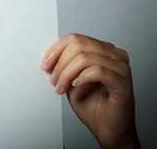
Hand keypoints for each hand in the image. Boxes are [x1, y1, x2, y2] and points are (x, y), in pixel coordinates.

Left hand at [42, 34, 138, 148]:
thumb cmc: (93, 106)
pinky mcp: (123, 83)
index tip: (45, 64)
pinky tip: (76, 85)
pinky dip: (82, 77)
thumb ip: (64, 66)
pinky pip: (98, 71)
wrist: (108, 129)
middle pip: (79, 45)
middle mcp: (114, 56)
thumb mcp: (71, 80)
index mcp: (102, 51)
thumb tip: (48, 57)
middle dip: (60, 63)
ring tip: (61, 87)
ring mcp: (121, 68)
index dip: (56, 50)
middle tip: (53, 79)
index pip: (75, 38)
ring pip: (85, 58)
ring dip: (67, 73)